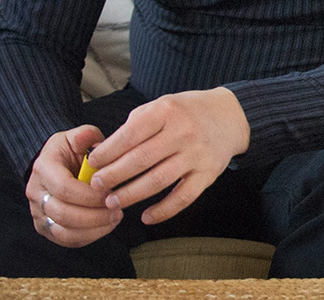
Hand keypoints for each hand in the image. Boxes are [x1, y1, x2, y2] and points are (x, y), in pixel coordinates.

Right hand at [27, 124, 119, 247]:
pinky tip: (107, 226)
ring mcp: (39, 213)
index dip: (90, 195)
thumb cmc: (73, 150)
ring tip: (115, 217)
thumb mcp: (79, 137)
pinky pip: (66, 239)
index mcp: (44, 169)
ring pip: (63, 231)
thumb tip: (87, 137)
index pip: (64, 188)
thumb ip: (86, 135)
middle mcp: (37, 193)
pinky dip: (89, 236)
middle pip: (63, 213)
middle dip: (94, 214)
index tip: (111, 192)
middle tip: (118, 208)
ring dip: (93, 228)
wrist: (58, 164)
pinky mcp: (47, 227)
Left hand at [87, 87, 249, 225]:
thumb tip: (104, 153)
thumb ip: (134, 126)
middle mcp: (183, 131)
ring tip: (112, 202)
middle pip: (140, 160)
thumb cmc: (187, 112)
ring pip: (158, 181)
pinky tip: (146, 217)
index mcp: (167, 111)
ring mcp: (197, 154)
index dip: (106, 153)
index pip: (129, 135)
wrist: (230, 116)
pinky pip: (183, 197)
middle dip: (113, 176)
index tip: (92, 164)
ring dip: (131, 195)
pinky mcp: (209, 173)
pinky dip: (163, 211)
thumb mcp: (161, 105)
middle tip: (96, 187)